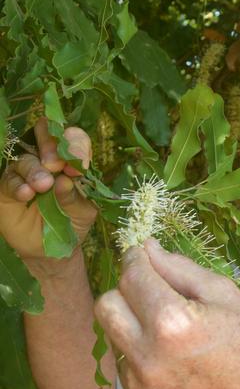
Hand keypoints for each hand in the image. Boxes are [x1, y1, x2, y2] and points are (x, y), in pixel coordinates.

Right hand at [0, 118, 96, 260]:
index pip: (75, 141)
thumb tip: (65, 180)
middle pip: (47, 139)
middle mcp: (48, 162)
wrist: (51, 248)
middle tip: (54, 164)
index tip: (79, 163)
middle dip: (51, 146)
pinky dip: (17, 185)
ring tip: (42, 186)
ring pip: (26, 159)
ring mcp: (26, 172)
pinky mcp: (8, 187)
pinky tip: (25, 194)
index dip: (77, 145)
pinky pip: (9, 179)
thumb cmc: (73, 223)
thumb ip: (76, 197)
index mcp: (72, 163)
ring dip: (34, 170)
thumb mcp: (83, 213)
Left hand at [95, 239, 239, 388]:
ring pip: (112, 331)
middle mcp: (148, 355)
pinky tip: (170, 349)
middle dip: (126, 288)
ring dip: (132, 318)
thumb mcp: (224, 294)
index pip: (133, 277)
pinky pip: (125, 359)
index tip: (141, 251)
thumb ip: (181, 268)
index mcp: (173, 322)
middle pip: (107, 305)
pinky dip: (140, 346)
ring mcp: (140, 381)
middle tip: (151, 285)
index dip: (135, 257)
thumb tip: (149, 247)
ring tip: (168, 322)